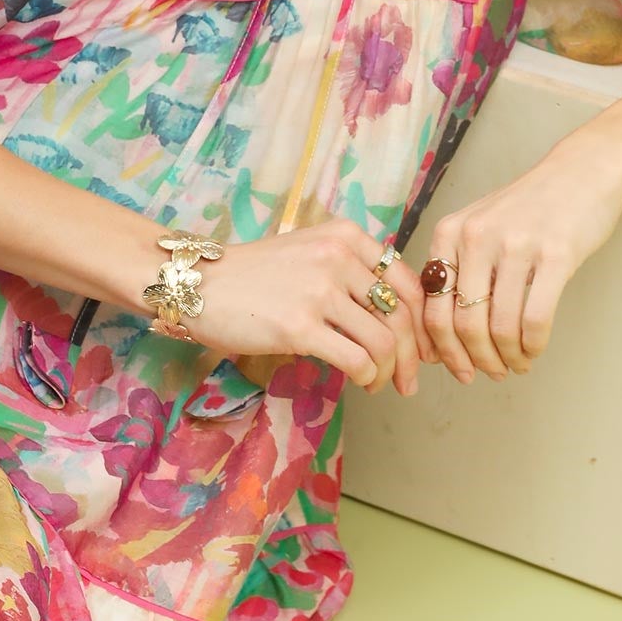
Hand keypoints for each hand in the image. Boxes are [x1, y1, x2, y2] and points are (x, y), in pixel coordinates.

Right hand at [189, 217, 439, 397]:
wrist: (199, 284)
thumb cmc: (254, 274)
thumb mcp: (309, 252)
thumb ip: (350, 271)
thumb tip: (395, 318)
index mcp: (346, 236)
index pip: (407, 282)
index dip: (422, 322)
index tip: (421, 347)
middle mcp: (339, 257)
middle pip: (401, 314)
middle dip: (412, 355)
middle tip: (409, 379)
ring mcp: (320, 291)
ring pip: (384, 341)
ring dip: (389, 371)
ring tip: (379, 384)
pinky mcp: (300, 326)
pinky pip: (356, 359)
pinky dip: (367, 377)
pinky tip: (361, 383)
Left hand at [422, 137, 621, 382]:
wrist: (581, 172)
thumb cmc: (529, 207)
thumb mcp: (479, 226)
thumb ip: (458, 271)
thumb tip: (441, 338)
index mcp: (449, 233)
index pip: (433, 310)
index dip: (445, 351)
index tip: (460, 370)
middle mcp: (476, 237)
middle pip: (464, 324)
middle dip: (478, 360)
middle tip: (493, 373)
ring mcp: (516, 245)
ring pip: (500, 326)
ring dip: (508, 357)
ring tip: (517, 364)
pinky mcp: (556, 254)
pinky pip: (536, 318)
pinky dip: (533, 345)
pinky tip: (535, 349)